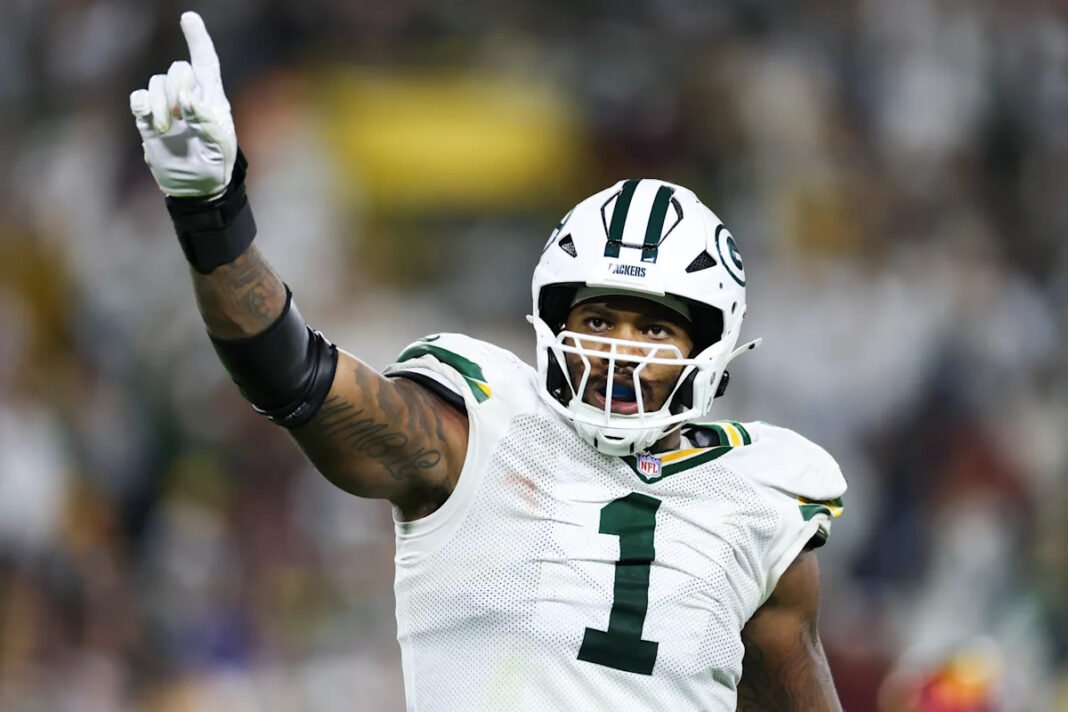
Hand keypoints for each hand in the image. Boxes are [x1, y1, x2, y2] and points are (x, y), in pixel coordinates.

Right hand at [130, 12, 236, 197]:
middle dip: (177, 85)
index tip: (189, 18)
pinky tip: (149, 121)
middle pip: (178, 69)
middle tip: (180, 114)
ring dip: (159, 103)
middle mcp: (189, 97)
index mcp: (212, 99)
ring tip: (165, 128)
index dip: (198, 40)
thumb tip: (189, 100)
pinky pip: (139, 98)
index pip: (206, 62)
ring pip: (156, 82)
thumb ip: (208, 122)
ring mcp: (167, 107)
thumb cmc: (215, 165)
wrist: (195, 187)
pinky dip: (142, 104)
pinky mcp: (148, 119)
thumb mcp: (220, 147)